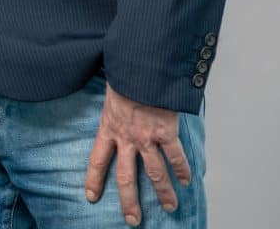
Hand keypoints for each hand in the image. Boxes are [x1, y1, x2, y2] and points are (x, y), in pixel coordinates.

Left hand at [84, 83, 190, 224]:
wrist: (141, 67)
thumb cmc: (123, 74)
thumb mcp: (108, 90)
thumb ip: (112, 105)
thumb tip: (110, 101)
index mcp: (107, 128)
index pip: (97, 160)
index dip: (94, 180)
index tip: (91, 196)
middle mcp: (125, 138)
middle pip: (125, 177)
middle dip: (129, 201)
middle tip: (132, 220)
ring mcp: (146, 137)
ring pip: (155, 174)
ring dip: (163, 193)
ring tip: (170, 207)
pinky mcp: (166, 133)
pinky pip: (175, 157)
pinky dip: (183, 170)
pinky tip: (188, 181)